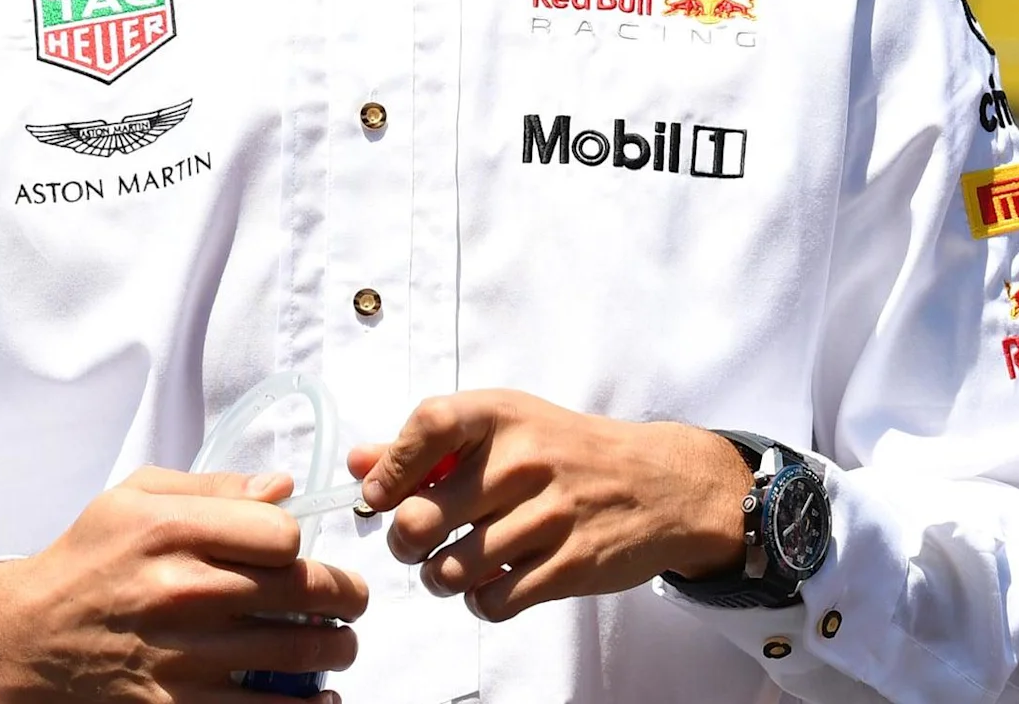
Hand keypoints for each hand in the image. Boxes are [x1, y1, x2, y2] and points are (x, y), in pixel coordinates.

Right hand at [0, 468, 368, 703]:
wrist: (30, 638)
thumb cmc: (87, 560)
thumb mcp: (132, 497)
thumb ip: (212, 487)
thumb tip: (283, 488)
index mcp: (170, 530)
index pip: (281, 533)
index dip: (299, 541)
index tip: (295, 551)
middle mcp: (181, 591)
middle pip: (304, 591)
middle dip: (344, 596)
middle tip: (352, 600)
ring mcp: (184, 656)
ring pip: (299, 653)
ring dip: (338, 649)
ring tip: (341, 644)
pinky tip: (320, 698)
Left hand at [348, 391, 751, 622]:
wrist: (660, 483)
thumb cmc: (565, 451)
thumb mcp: (505, 427)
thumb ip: (428, 446)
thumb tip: (358, 465)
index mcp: (502, 416)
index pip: (426, 428)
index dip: (388, 469)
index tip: (378, 497)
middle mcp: (525, 462)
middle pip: (421, 519)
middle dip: (403, 543)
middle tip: (415, 543)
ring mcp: (551, 516)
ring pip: (451, 570)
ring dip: (438, 578)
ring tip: (452, 567)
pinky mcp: (571, 566)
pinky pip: (493, 601)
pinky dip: (479, 602)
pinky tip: (490, 584)